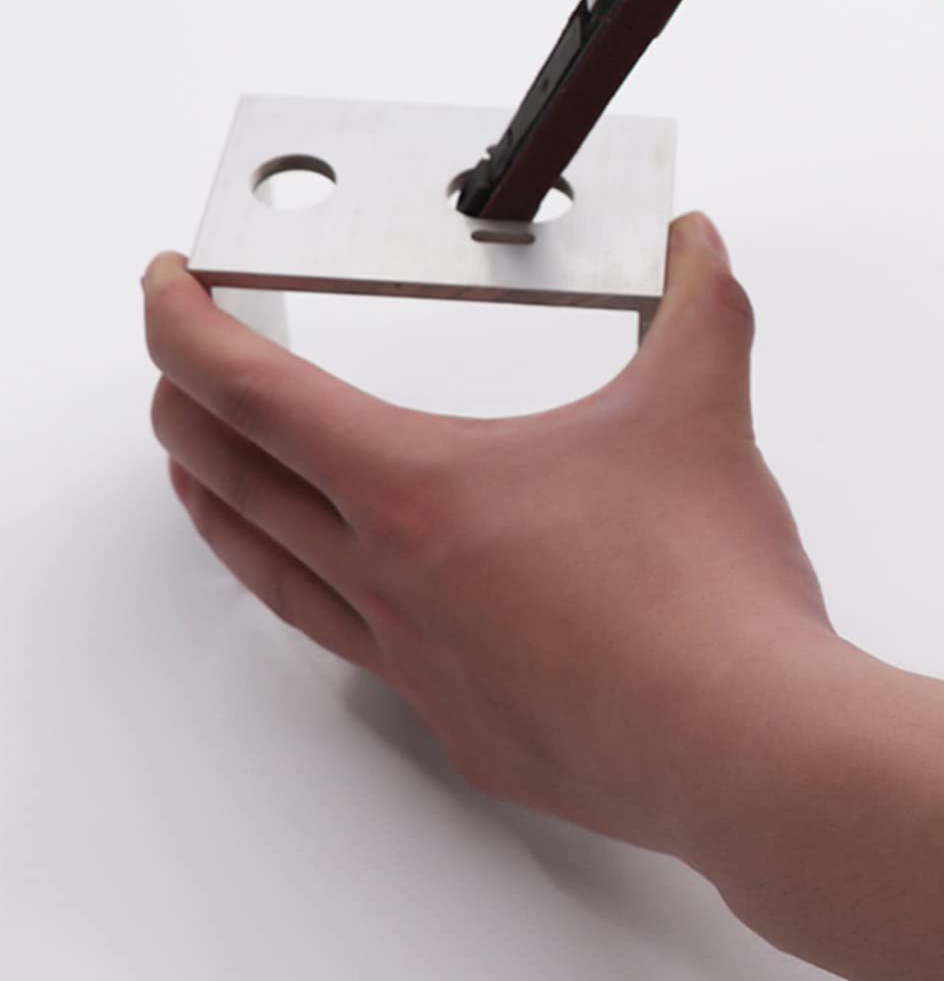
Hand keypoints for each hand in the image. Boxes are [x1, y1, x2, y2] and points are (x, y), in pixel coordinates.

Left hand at [144, 214, 834, 854]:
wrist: (738, 739)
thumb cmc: (700, 590)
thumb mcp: (701, 409)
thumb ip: (699, 303)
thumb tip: (699, 242)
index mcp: (421, 489)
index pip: (253, 392)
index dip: (186, 327)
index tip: (166, 289)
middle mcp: (392, 579)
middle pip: (233, 484)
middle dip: (186, 411)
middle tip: (178, 371)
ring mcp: (419, 664)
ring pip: (274, 578)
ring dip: (222, 513)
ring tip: (205, 483)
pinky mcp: (462, 725)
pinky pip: (361, 651)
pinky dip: (329, 599)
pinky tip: (361, 599)